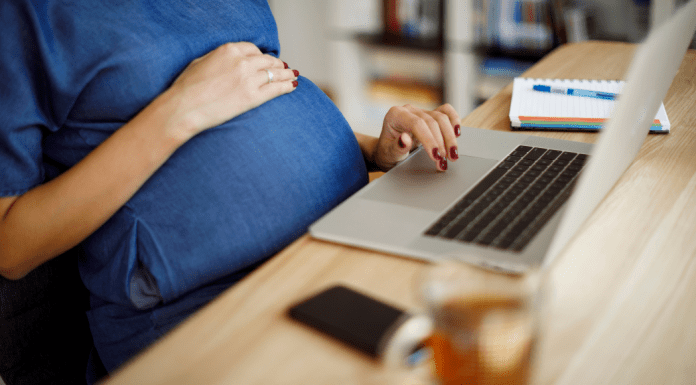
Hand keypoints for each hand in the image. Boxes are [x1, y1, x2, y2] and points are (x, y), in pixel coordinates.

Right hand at [157, 42, 298, 140]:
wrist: (184, 108)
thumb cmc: (186, 88)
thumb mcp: (200, 62)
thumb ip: (219, 58)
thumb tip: (227, 61)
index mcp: (229, 50)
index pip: (253, 49)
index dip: (261, 55)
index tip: (265, 60)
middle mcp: (242, 62)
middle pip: (267, 60)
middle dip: (276, 64)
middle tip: (283, 68)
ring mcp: (249, 79)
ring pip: (275, 73)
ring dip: (286, 74)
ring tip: (293, 75)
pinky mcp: (253, 97)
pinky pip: (276, 89)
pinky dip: (287, 86)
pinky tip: (293, 86)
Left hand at [372, 103, 461, 171]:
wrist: (388, 151)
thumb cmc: (387, 152)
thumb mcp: (388, 154)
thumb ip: (396, 147)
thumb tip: (404, 139)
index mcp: (396, 115)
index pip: (417, 123)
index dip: (429, 139)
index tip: (436, 155)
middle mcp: (409, 110)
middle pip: (432, 121)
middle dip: (441, 142)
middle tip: (444, 160)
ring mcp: (421, 111)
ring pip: (442, 117)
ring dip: (450, 138)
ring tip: (452, 156)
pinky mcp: (430, 115)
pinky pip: (446, 112)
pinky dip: (454, 120)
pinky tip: (457, 133)